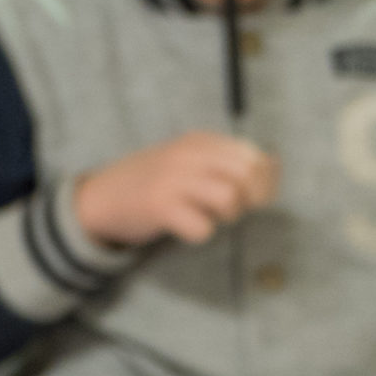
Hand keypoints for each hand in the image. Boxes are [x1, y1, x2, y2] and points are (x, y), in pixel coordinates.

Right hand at [73, 131, 276, 249]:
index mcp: (200, 142)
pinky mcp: (158, 205)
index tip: (250, 198)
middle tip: (231, 210)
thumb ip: (230, 163)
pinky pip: (203, 227)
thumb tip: (275, 166)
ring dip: (228, 217)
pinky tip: (185, 227)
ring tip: (208, 216)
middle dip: (251, 200)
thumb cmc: (156, 184)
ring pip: (230, 199)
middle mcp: (187, 154)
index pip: (256, 157)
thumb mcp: (192, 162)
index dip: (264, 183)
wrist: (100, 198)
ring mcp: (172, 178)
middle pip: (249, 175)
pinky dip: (200, 233)